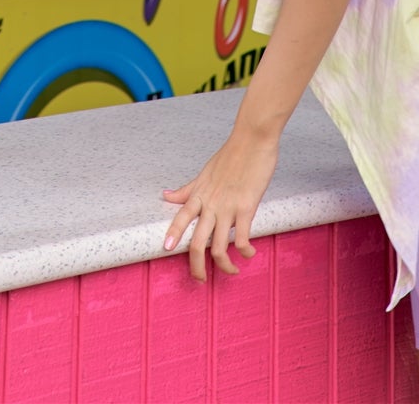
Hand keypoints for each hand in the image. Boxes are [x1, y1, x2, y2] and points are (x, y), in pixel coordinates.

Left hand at [163, 126, 278, 280]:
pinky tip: (249, 254)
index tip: (166, 249)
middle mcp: (211, 203)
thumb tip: (165, 195)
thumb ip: (186, 189)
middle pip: (197, 243)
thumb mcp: (204, 172)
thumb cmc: (231, 154)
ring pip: (218, 247)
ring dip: (224, 266)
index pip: (181, 217)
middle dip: (196, 266)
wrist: (253, 138)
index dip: (173, 234)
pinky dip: (245, 252)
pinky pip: (242, 239)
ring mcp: (228, 207)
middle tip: (200, 280)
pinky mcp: (246, 208)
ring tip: (231, 272)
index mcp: (200, 194)